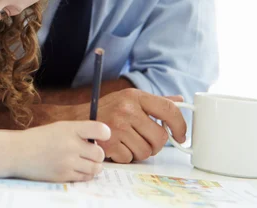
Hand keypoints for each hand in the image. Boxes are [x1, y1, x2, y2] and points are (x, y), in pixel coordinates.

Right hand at [12, 121, 109, 181]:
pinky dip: (84, 175)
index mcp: (70, 128)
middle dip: (97, 154)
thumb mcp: (59, 127)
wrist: (16, 152)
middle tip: (89, 153)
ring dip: (93, 166)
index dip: (105, 134)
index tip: (102, 137)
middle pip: (99, 153)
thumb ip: (78, 132)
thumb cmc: (39, 139)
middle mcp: (70, 145)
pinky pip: (84, 178)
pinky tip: (77, 169)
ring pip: (95, 168)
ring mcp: (67, 162)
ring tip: (85, 162)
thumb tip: (99, 141)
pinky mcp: (63, 176)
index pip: (100, 130)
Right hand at [67, 89, 185, 162]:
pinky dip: (124, 156)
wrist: (76, 120)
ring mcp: (117, 126)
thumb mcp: (129, 99)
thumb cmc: (106, 110)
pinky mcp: (109, 144)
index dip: (180, 125)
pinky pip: (129, 158)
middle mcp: (127, 109)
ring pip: (146, 151)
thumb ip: (155, 102)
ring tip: (127, 142)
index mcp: (135, 96)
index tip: (180, 135)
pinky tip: (116, 147)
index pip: (169, 109)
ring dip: (139, 152)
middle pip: (160, 137)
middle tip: (146, 142)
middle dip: (156, 144)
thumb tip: (180, 100)